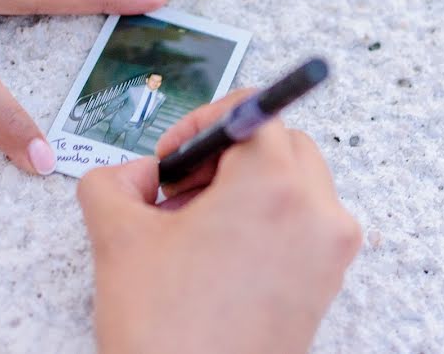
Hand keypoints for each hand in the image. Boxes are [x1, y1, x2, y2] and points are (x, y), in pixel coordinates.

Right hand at [78, 91, 361, 353]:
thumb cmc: (165, 332)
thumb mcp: (117, 237)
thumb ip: (114, 180)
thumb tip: (137, 174)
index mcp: (274, 187)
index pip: (255, 112)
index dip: (203, 123)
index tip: (174, 158)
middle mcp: (318, 213)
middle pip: (280, 145)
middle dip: (225, 157)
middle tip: (181, 189)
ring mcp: (329, 252)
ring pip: (294, 184)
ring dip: (244, 188)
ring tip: (194, 229)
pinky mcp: (326, 284)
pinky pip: (302, 225)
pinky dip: (265, 222)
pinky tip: (218, 257)